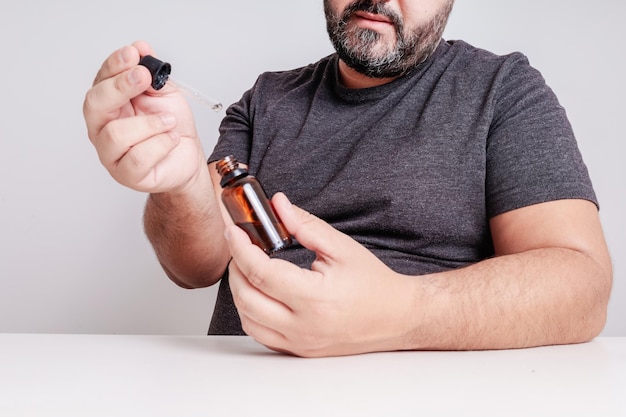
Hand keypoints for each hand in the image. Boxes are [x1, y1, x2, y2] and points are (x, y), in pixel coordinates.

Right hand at [83, 41, 205, 192]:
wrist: (187, 156)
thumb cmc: (172, 126)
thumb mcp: (165, 93)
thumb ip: (152, 73)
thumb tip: (140, 48)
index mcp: (108, 104)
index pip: (100, 81)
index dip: (115, 65)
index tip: (133, 55)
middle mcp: (102, 128)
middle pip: (94, 104)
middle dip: (120, 87)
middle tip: (144, 78)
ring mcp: (111, 153)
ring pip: (117, 134)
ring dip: (150, 123)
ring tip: (170, 121)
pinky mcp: (126, 174)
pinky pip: (137, 158)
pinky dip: (160, 144)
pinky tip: (172, 138)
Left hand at [226, 193, 414, 356]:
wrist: (397, 317)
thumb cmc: (374, 284)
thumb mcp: (341, 247)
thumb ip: (306, 226)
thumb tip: (278, 206)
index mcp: (315, 298)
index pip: (262, 273)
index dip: (241, 249)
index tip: (233, 232)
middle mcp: (304, 326)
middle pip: (247, 298)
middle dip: (236, 268)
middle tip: (241, 248)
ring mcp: (300, 342)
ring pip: (248, 319)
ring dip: (240, 292)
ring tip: (248, 269)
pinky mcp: (299, 351)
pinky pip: (260, 334)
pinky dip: (250, 313)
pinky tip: (258, 294)